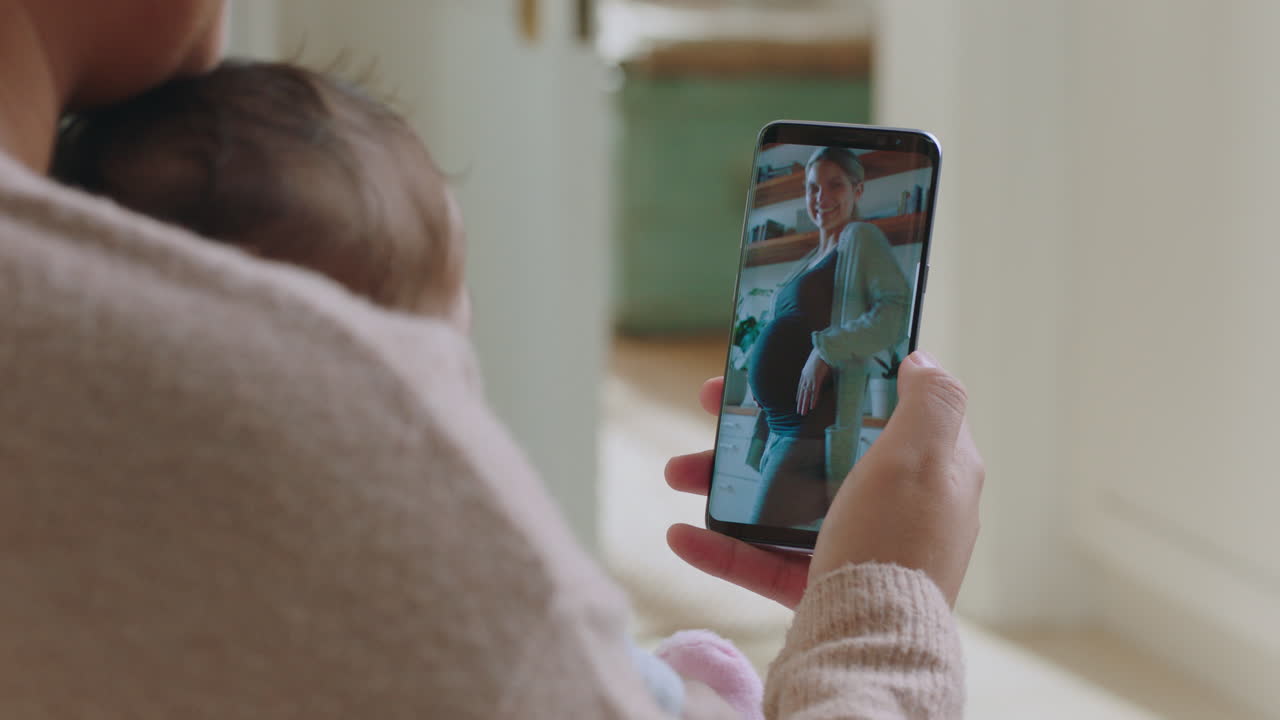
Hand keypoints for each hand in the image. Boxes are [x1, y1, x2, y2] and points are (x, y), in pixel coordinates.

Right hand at [664, 351, 981, 608]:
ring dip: (726, 483)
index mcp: (932, 468)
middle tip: (712, 403)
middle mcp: (898, 505)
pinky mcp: (823, 586)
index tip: (789, 360)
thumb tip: (920, 361)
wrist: (871, 642)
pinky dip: (722, 548)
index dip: (837, 376)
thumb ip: (932, 401)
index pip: (885, 404)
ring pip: (784, 501)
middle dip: (759, 425)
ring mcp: (857, 546)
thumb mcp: (925, 456)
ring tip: (677, 471)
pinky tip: (680, 535)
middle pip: (821, 447)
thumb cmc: (898, 540)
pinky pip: (765, 560)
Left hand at [795, 349, 829, 415]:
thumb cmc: (822, 354)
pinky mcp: (817, 379)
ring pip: (807, 394)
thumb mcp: (817, 362)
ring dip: (805, 405)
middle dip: (801, 403)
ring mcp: (811, 378)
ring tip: (803, 413)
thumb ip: (816, 369)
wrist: (823, 348)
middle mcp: (806, 377)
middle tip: (799, 412)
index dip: (799, 395)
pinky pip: (814, 392)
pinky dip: (813, 400)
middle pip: (802, 392)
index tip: (798, 402)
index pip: (800, 387)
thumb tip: (819, 373)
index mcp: (805, 372)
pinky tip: (812, 407)